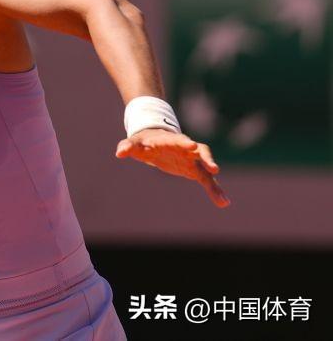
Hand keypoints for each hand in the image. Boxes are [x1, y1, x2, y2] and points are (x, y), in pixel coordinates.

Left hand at [115, 129, 230, 207]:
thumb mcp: (135, 144)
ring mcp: (192, 158)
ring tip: (222, 198)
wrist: (154, 142)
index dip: (183, 142)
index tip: (191, 145)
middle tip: (214, 168)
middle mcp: (185, 148)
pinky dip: (215, 190)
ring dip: (213, 179)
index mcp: (170, 140)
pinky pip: (207, 180)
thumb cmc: (144, 142)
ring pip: (206, 167)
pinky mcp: (195, 170)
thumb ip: (128, 147)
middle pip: (199, 150)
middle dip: (205, 158)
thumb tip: (119, 153)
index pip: (177, 139)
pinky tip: (223, 203)